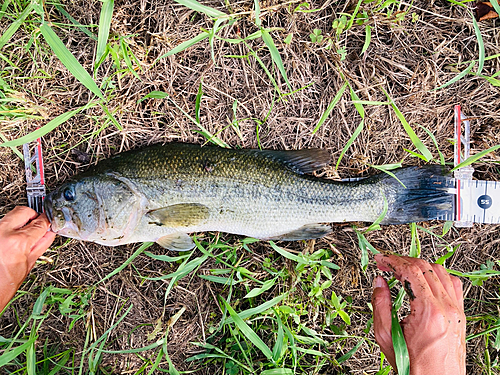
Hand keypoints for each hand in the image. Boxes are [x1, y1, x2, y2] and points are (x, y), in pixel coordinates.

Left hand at [0, 206, 55, 310]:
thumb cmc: (2, 287)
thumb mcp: (28, 264)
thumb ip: (41, 245)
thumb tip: (48, 234)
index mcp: (17, 242)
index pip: (39, 223)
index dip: (47, 223)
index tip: (49, 223)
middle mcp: (2, 233)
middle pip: (23, 211)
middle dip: (33, 216)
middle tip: (38, 223)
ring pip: (10, 216)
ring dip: (20, 222)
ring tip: (25, 234)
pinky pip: (2, 226)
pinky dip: (9, 229)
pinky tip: (14, 240)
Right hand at [372, 254, 465, 374]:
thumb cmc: (414, 365)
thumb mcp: (386, 335)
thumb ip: (380, 304)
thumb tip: (379, 282)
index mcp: (428, 311)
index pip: (411, 271)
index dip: (393, 261)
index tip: (381, 260)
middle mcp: (446, 308)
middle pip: (425, 267)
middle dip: (402, 261)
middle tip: (387, 263)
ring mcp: (456, 310)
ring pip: (440, 271)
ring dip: (419, 265)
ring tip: (403, 270)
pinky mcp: (460, 314)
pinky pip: (452, 283)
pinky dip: (436, 275)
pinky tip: (425, 280)